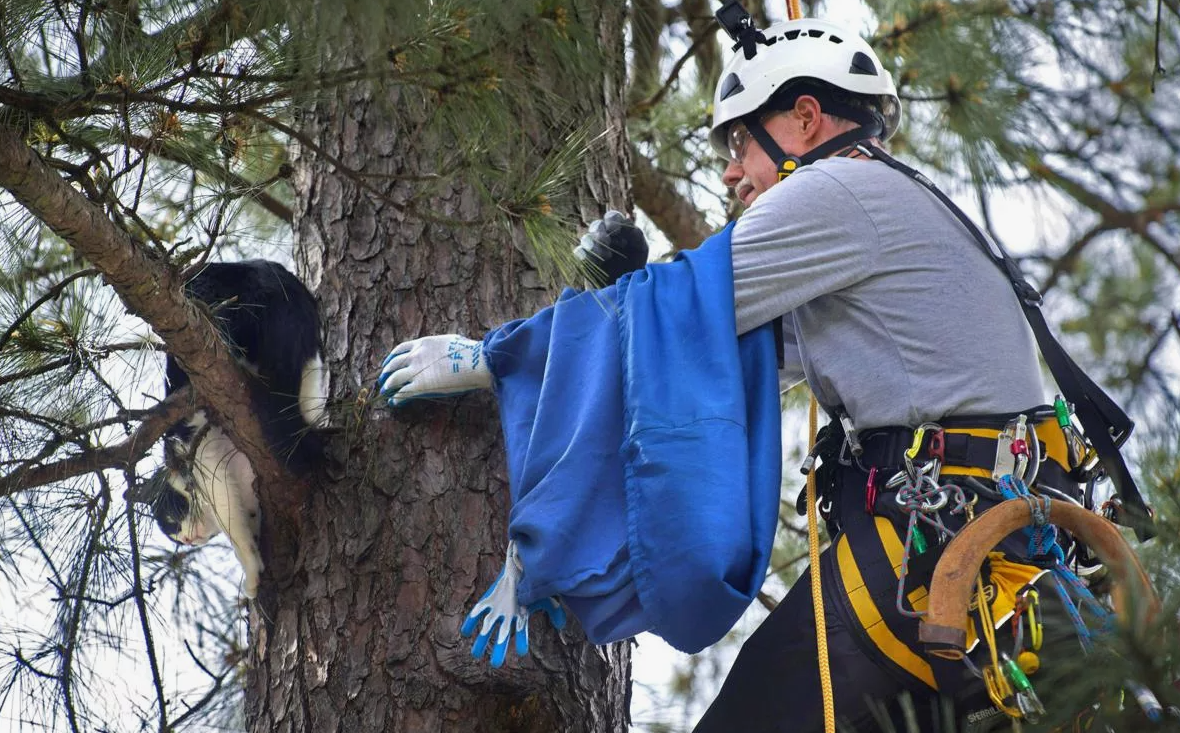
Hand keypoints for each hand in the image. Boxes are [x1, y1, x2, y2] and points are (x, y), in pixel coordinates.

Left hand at [377, 334, 491, 405]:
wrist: (475, 361)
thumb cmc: (469, 351)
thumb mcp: (450, 341)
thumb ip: (439, 346)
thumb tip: (442, 348)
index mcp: (423, 343)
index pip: (399, 349)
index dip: (391, 357)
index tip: (387, 363)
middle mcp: (416, 355)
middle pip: (393, 364)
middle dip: (386, 373)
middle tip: (383, 380)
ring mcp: (417, 370)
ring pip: (393, 379)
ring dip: (387, 386)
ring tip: (385, 392)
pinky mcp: (421, 386)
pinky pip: (403, 393)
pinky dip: (396, 398)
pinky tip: (394, 402)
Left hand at [461, 541, 566, 666]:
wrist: (518, 564)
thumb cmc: (532, 581)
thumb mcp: (545, 595)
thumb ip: (554, 611)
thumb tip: (560, 626)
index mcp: (522, 617)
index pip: (521, 633)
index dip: (522, 641)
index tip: (522, 652)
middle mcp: (508, 616)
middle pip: (502, 636)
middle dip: (498, 649)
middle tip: (495, 665)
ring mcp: (497, 609)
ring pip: (487, 627)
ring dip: (481, 640)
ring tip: (475, 653)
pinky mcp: (488, 600)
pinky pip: (477, 612)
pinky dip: (471, 621)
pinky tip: (465, 632)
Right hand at [574, 210, 648, 286]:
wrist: (628, 285)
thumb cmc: (635, 263)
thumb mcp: (640, 247)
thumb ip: (635, 234)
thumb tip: (630, 226)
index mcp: (617, 228)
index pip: (611, 217)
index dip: (612, 219)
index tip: (615, 228)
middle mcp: (603, 235)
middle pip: (596, 226)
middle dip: (600, 232)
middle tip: (606, 241)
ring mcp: (592, 247)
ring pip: (586, 238)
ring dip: (593, 244)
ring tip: (606, 256)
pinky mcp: (586, 260)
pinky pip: (579, 252)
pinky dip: (583, 253)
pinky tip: (590, 258)